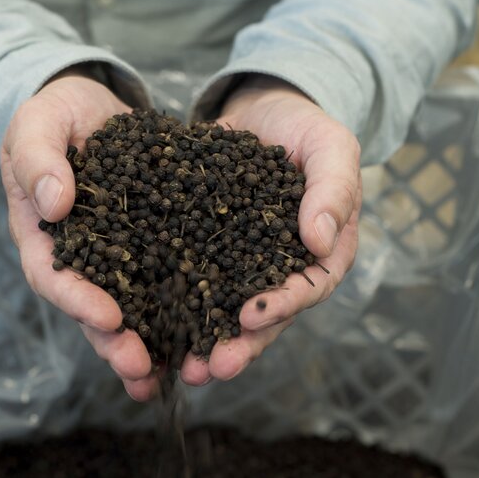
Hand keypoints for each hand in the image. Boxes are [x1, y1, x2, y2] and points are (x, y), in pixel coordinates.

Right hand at [0, 72, 158, 399]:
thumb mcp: (38, 123)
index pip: (53, 276)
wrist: (89, 104)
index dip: (78, 301)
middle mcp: (78, 257)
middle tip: (142, 368)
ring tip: (176, 375)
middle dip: (116, 343)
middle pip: (92, 309)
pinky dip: (184, 308)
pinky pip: (167, 280)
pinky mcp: (150, 245)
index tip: (108, 318)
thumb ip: (38, 158)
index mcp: (42, 235)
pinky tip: (212, 332)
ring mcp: (115, 256)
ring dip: (150, 343)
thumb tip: (54, 203)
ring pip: (131, 308)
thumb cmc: (53, 113)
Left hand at [179, 77, 361, 386]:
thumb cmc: (309, 127)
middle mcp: (280, 269)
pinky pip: (188, 280)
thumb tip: (321, 242)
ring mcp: (241, 264)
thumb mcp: (331, 147)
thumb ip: (333, 189)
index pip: (307, 288)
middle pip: (263, 316)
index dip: (280, 307)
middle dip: (237, 345)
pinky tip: (145, 325)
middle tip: (210, 369)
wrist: (265, 108)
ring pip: (222, 310)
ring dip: (202, 340)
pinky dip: (171, 304)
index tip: (250, 319)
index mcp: (321, 254)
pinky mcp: (205, 250)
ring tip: (178, 368)